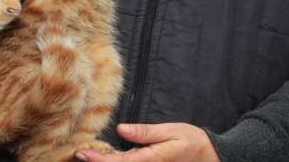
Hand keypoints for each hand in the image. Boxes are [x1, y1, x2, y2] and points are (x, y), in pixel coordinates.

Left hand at [75, 123, 220, 161]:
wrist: (209, 157)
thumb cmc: (191, 141)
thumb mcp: (171, 131)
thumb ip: (146, 133)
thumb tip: (121, 130)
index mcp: (151, 160)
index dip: (98, 160)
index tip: (82, 153)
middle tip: (79, 153)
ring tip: (87, 155)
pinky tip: (105, 158)